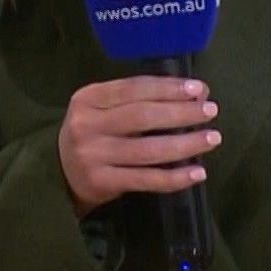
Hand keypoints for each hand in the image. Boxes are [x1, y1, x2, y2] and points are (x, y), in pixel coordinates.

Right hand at [58, 76, 219, 216]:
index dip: (168, 88)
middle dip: (181, 113)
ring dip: (185, 144)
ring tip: (212, 138)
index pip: (134, 88)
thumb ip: (138, 100)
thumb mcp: (101, 108)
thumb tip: (194, 95)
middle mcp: (87, 125)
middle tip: (210, 111)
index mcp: (87, 98)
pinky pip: (146, 180)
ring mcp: (93, 156)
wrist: (59, 171)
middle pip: (142, 117)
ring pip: (148, 150)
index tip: (198, 89)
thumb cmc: (91, 132)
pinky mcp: (102, 182)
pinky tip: (197, 172)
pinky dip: (175, 177)